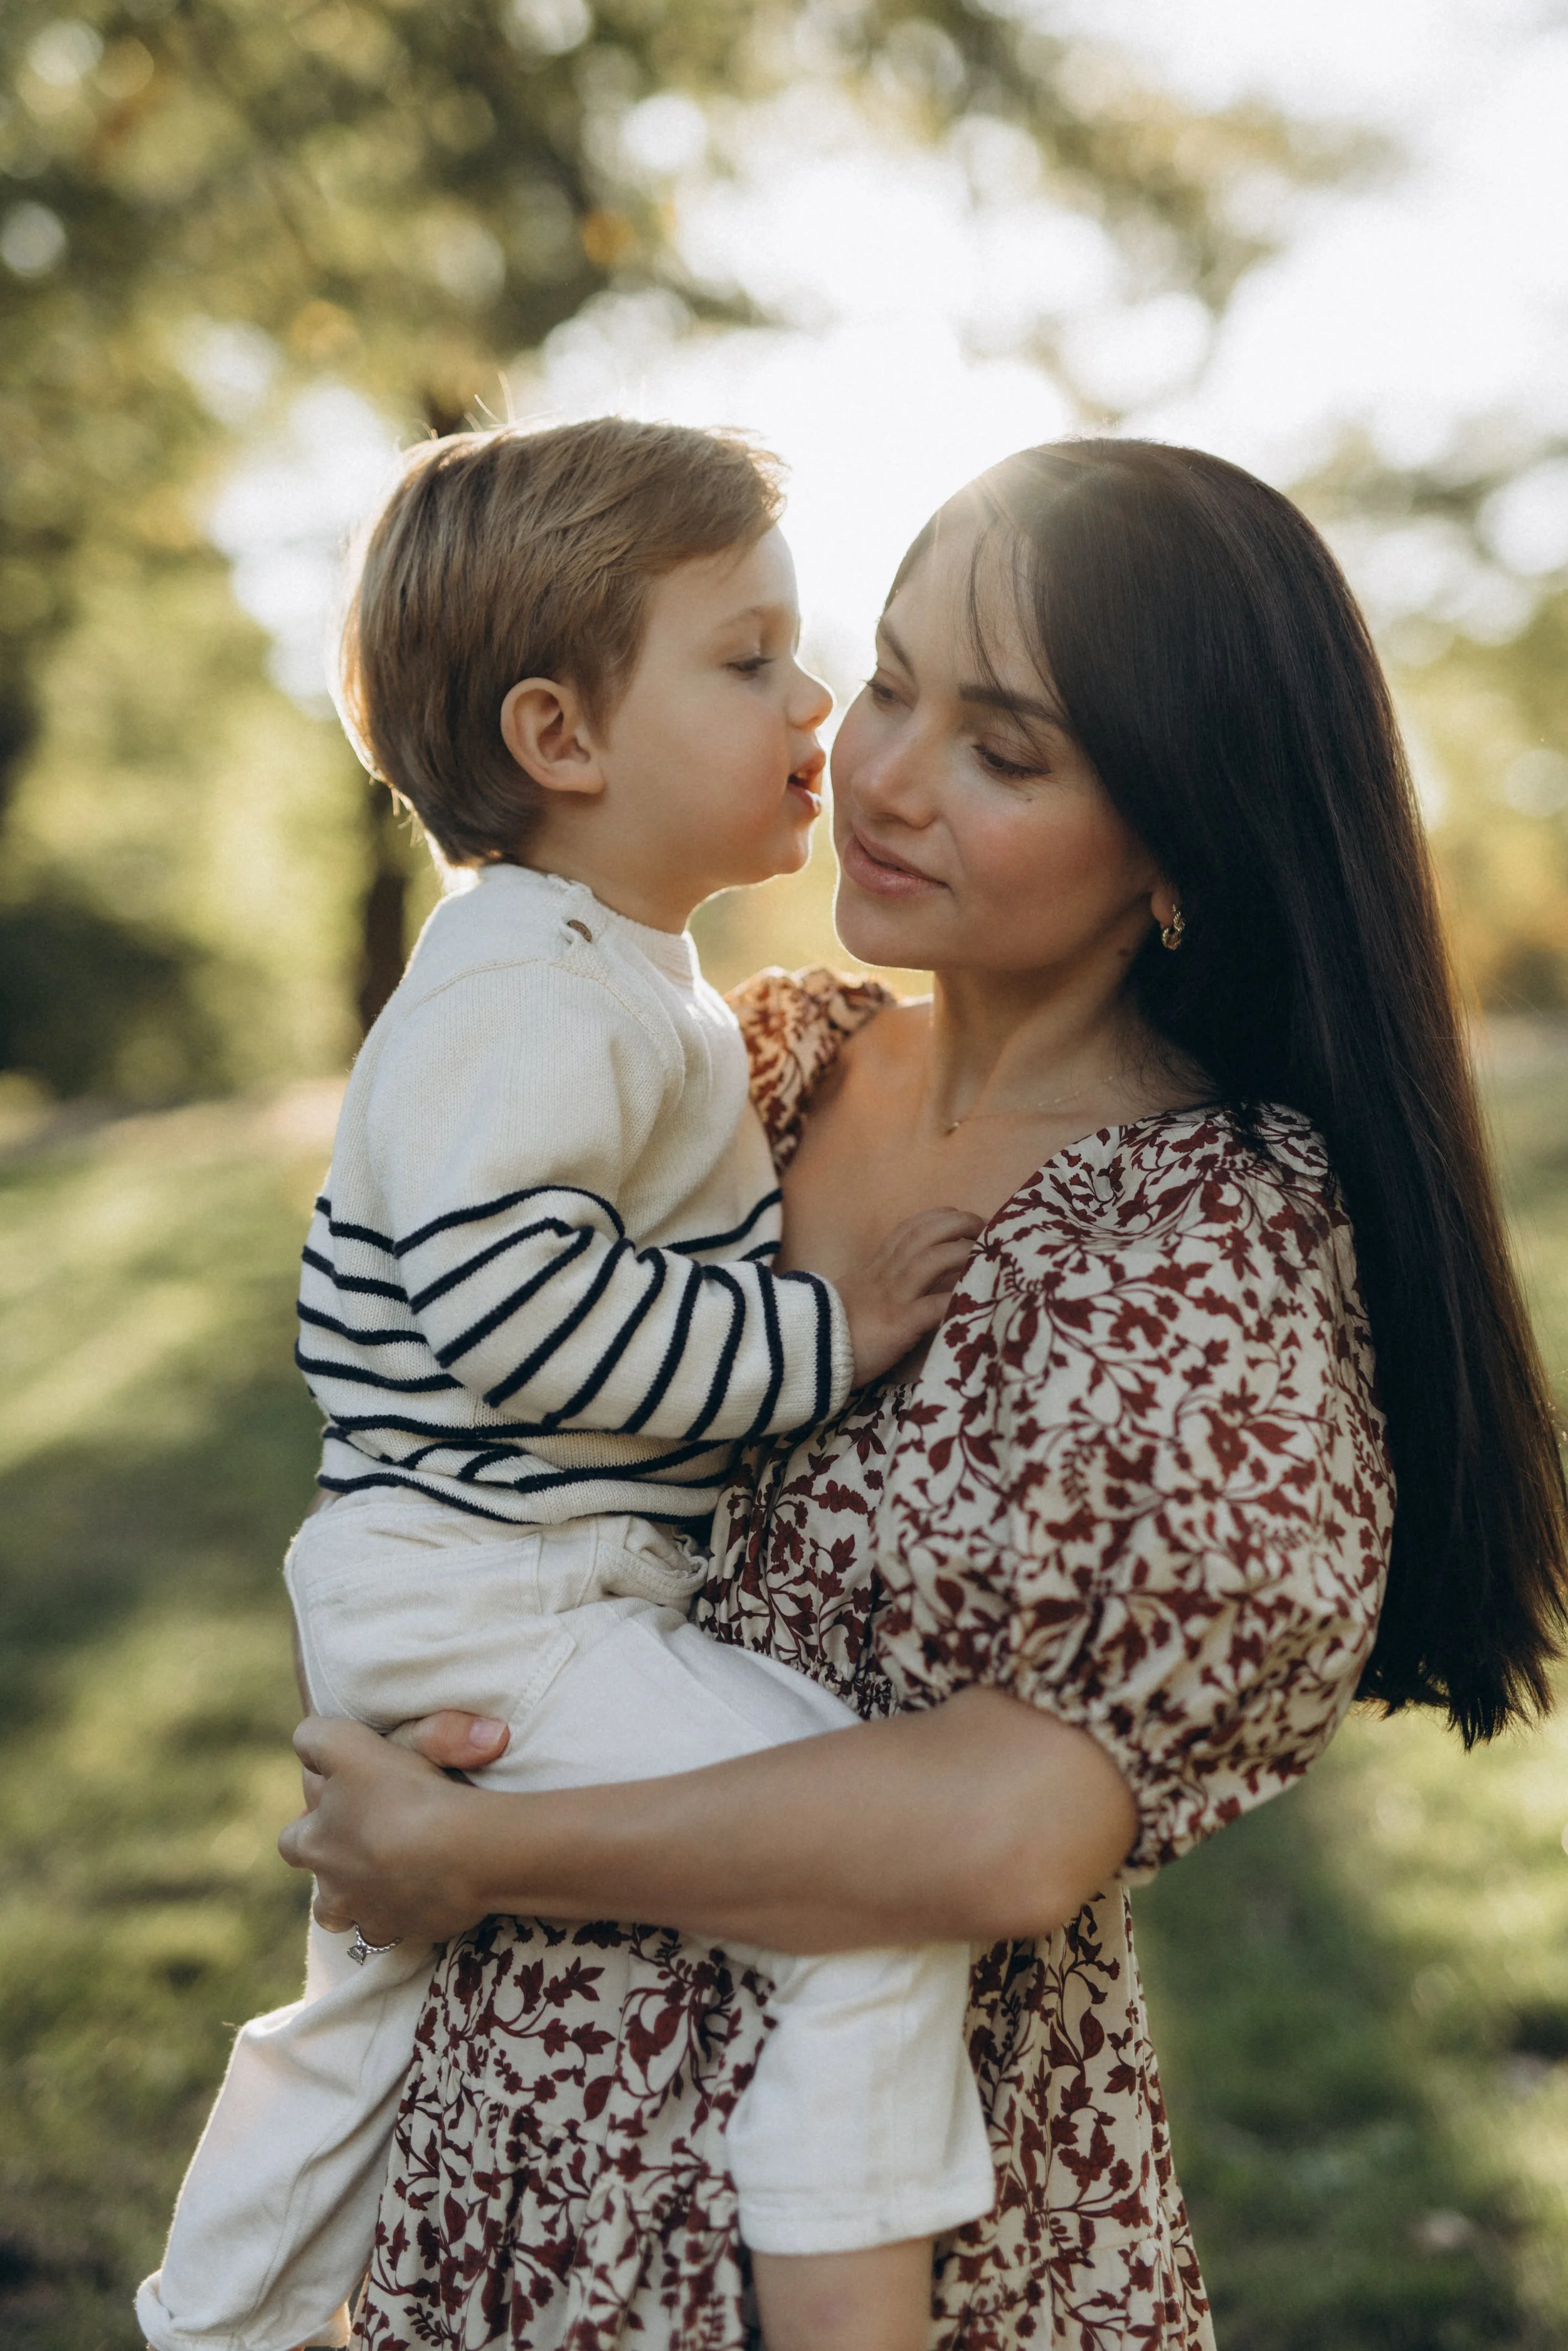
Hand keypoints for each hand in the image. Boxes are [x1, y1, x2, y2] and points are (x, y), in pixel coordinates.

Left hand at [278, 1715, 506, 1944]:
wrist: (464, 1850)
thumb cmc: (403, 1793)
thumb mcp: (348, 1744)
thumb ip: (316, 1738)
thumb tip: (305, 1742)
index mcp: (314, 1845)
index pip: (293, 1837)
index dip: (314, 1818)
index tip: (342, 1798)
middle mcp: (334, 1889)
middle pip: (322, 1891)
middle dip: (333, 1868)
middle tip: (366, 1840)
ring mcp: (373, 1916)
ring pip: (352, 1917)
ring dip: (361, 1898)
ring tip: (386, 1875)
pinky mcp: (412, 1932)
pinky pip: (398, 1930)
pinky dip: (404, 1914)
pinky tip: (422, 1891)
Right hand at [836, 1206, 983, 1383]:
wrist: (804, 1354)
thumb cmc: (830, 1332)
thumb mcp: (853, 1298)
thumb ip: (877, 1286)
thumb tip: (900, 1286)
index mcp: (875, 1267)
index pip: (909, 1229)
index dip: (939, 1217)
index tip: (961, 1216)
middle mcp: (885, 1275)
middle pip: (926, 1234)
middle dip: (959, 1224)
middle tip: (985, 1227)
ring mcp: (892, 1298)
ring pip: (932, 1259)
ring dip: (964, 1251)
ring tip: (988, 1253)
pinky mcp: (897, 1325)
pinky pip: (933, 1306)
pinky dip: (958, 1298)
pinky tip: (979, 1298)